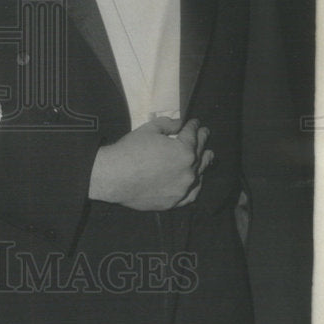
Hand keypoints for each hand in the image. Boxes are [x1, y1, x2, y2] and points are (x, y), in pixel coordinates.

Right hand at [88, 117, 213, 209]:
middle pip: (199, 153)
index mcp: (184, 151)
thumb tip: (180, 123)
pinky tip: (197, 180)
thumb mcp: (149, 129)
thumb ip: (168, 124)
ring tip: (208, 155)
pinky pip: (191, 194)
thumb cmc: (130, 151)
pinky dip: (196, 185)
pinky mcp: (174, 201)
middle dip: (202, 141)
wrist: (114, 176)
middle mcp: (188, 171)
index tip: (195, 122)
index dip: (194, 126)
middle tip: (204, 133)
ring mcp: (182, 188)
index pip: (192, 135)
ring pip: (199, 174)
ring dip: (204, 162)